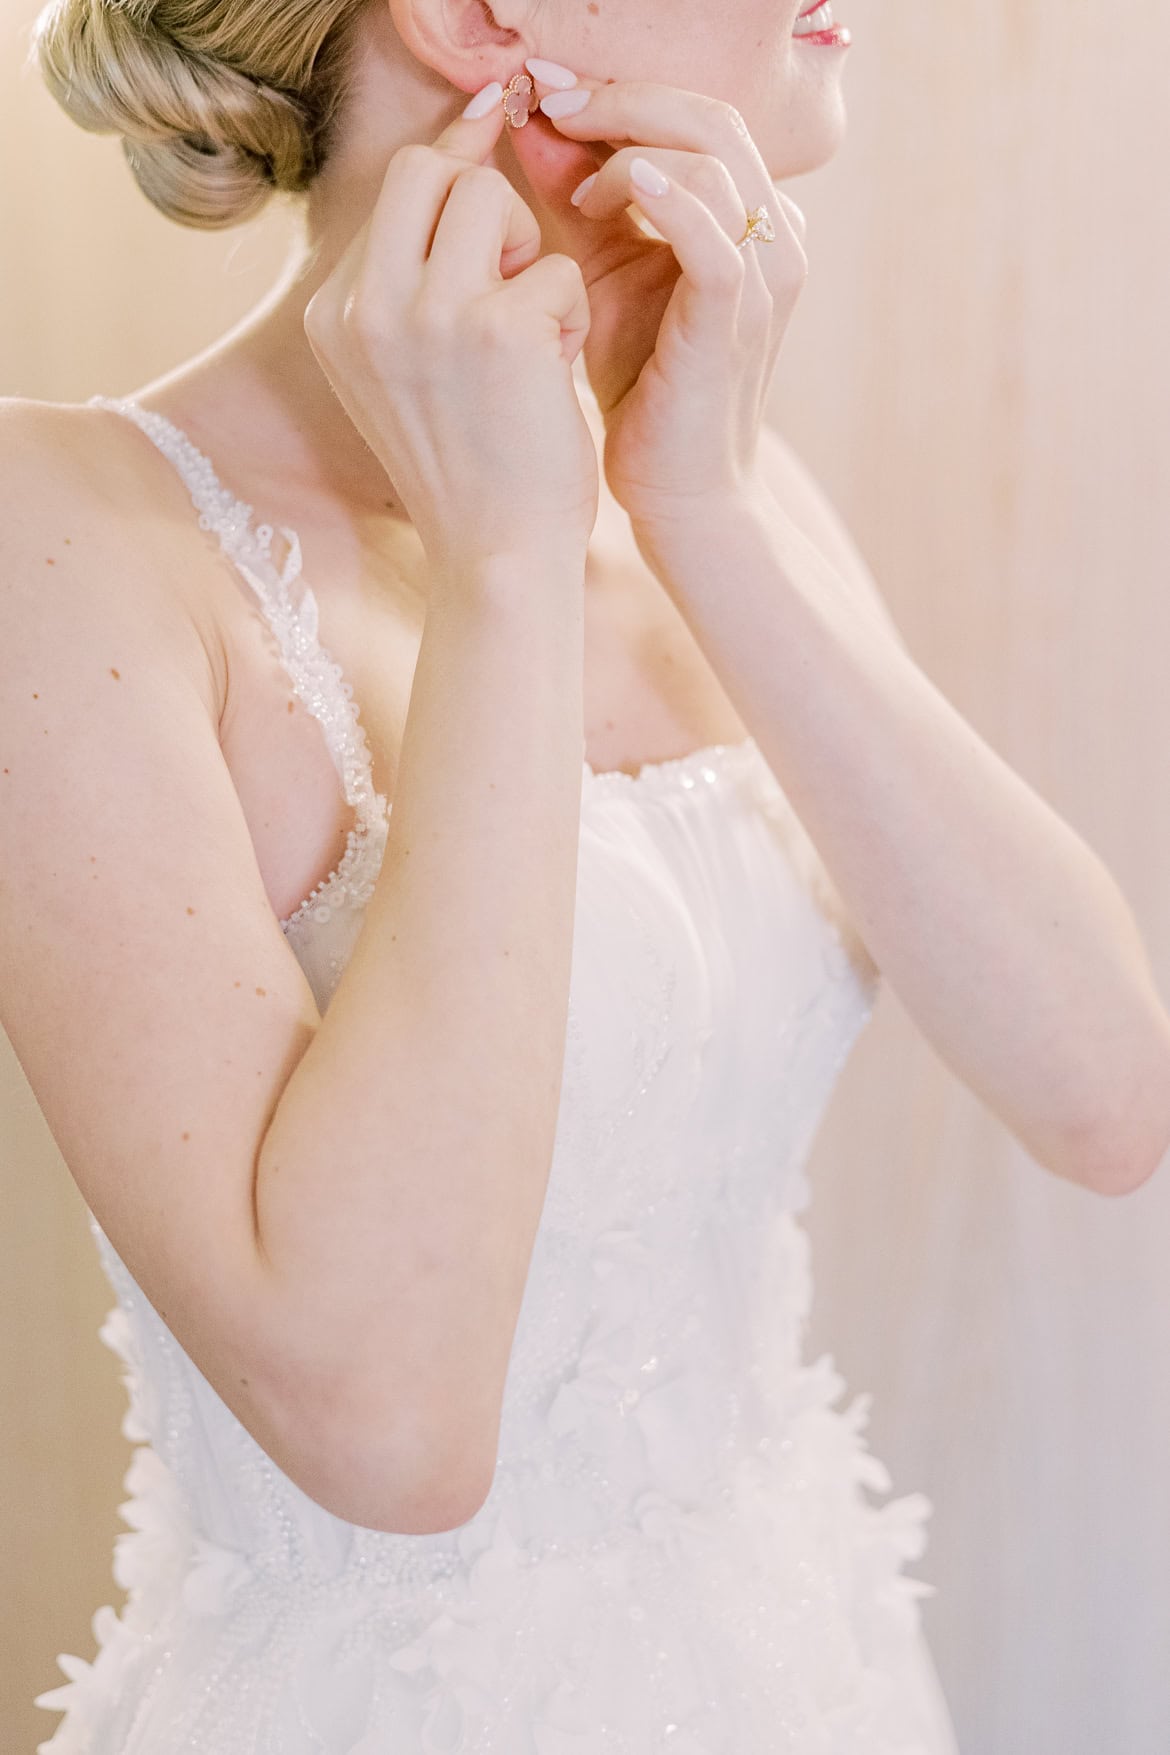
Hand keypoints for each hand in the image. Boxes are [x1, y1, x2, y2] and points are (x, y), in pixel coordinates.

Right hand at [303, 88, 598, 576]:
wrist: (496, 560)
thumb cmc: (471, 468)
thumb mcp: (408, 369)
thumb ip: (413, 273)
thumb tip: (463, 143)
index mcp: (332, 315)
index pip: (393, 189)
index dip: (455, 157)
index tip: (493, 120)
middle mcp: (363, 307)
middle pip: (429, 168)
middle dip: (486, 197)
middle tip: (513, 273)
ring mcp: (426, 314)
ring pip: (488, 197)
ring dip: (530, 253)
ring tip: (532, 332)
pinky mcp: (497, 330)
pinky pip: (554, 268)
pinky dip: (569, 315)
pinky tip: (552, 377)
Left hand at [507, 71, 807, 532]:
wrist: (679, 492)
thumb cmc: (644, 391)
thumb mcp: (603, 276)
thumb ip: (579, 202)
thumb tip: (534, 125)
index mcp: (750, 219)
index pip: (696, 117)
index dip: (622, 94)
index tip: (548, 95)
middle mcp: (774, 235)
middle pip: (711, 115)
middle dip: (622, 100)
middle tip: (551, 107)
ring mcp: (763, 277)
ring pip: (713, 158)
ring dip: (629, 153)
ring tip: (578, 193)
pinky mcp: (736, 319)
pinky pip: (712, 235)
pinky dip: (659, 199)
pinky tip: (601, 195)